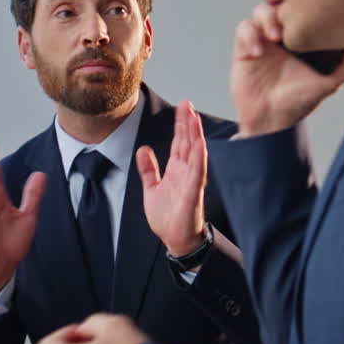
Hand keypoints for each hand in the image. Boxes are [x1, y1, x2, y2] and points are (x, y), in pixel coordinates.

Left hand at [136, 100, 206, 256]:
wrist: (175, 240)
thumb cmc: (168, 217)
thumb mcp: (152, 188)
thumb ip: (148, 169)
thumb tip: (143, 149)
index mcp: (176, 170)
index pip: (179, 142)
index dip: (180, 124)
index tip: (182, 108)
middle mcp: (186, 172)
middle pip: (187, 142)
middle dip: (187, 123)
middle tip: (187, 103)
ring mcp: (191, 180)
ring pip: (194, 152)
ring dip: (194, 134)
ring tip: (193, 117)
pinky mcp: (193, 192)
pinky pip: (198, 171)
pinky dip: (199, 156)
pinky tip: (199, 143)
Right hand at [231, 3, 343, 136]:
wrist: (271, 120)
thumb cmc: (299, 103)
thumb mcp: (328, 84)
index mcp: (300, 39)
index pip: (301, 10)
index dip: (304, 6)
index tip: (311, 14)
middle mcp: (281, 36)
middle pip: (280, 3)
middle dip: (284, 7)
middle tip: (290, 24)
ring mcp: (262, 41)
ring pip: (260, 11)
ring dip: (266, 19)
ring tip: (274, 38)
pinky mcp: (244, 49)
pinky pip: (243, 29)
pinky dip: (249, 36)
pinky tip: (258, 53)